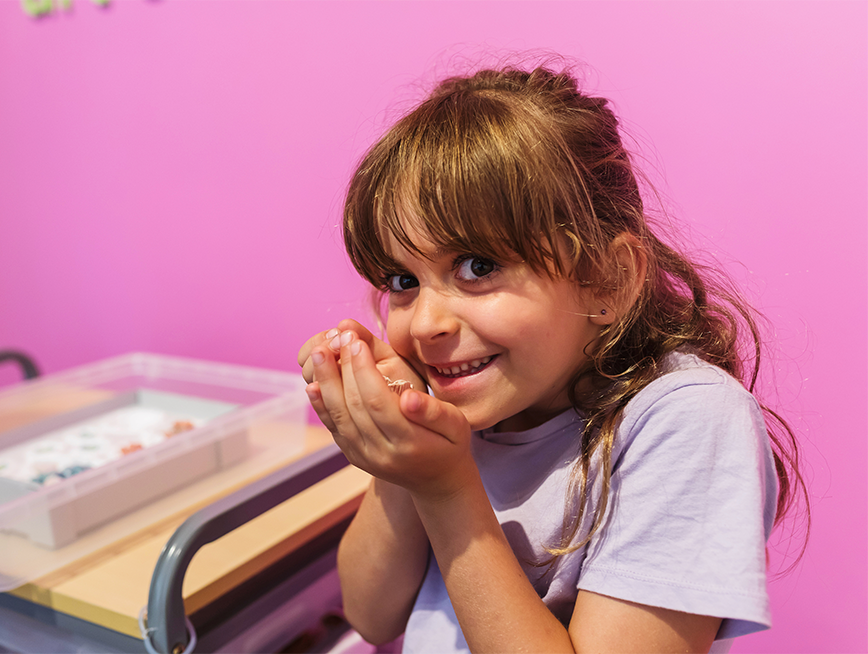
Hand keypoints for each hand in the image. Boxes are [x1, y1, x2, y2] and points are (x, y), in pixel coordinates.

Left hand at [305, 327, 475, 499]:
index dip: (363, 369)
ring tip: (319, 352)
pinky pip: (333, 429)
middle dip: (344, 368)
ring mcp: (365, 457)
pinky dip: (321, 406)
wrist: (436, 480)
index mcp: (409, 442)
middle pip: (354, 405)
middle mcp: (382, 453)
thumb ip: (434, 411)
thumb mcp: (456, 426)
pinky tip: (313, 384)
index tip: (356, 341)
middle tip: (338, 338)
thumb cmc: (449, 445)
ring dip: (326, 383)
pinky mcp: (354, 456)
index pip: (378, 401)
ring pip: (339, 416)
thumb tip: (409, 398)